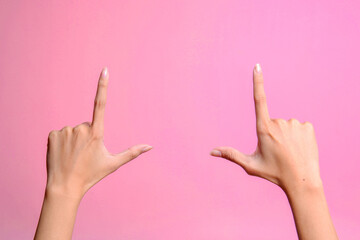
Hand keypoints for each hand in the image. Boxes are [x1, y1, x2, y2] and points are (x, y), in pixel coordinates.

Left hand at [46, 68, 152, 198]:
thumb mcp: (113, 164)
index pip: (100, 104)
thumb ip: (132, 152)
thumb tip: (151, 146)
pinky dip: (61, 142)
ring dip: (74, 140)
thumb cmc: (91, 175)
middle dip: (87, 136)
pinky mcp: (52, 134)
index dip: (103, 86)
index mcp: (96, 133)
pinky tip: (62, 154)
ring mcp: (65, 131)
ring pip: (73, 130)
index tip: (104, 70)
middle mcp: (81, 128)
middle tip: (83, 154)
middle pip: (86, 125)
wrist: (64, 187)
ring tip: (72, 156)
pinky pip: (60, 133)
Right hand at [210, 64, 321, 192]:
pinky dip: (299, 135)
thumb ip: (231, 155)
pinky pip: (300, 126)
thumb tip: (211, 151)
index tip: (257, 66)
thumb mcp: (250, 165)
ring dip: (286, 135)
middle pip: (272, 121)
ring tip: (290, 151)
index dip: (258, 82)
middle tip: (278, 151)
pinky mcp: (308, 126)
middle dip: (273, 133)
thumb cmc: (274, 173)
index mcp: (264, 129)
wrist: (302, 181)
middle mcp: (279, 123)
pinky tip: (300, 148)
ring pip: (286, 124)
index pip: (259, 100)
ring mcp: (295, 123)